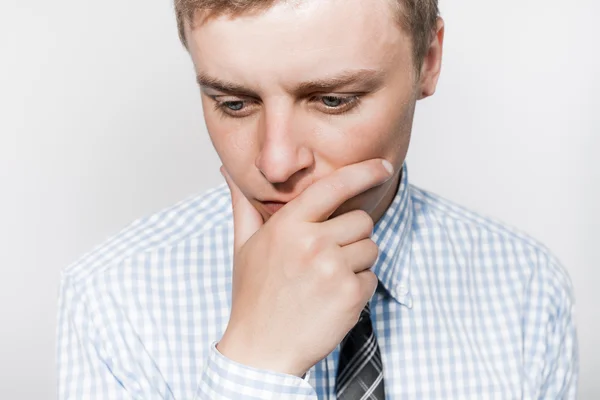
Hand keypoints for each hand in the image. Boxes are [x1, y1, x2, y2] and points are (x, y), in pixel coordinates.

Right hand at [217, 159, 393, 376]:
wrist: (261, 350)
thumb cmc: (253, 296)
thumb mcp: (243, 246)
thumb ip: (244, 205)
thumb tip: (229, 170)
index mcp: (288, 226)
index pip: (334, 186)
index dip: (363, 172)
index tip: (383, 166)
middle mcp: (312, 243)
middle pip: (362, 220)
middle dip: (351, 235)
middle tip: (326, 257)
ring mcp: (333, 269)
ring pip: (371, 248)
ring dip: (357, 262)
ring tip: (326, 280)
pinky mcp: (350, 295)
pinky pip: (372, 277)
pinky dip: (358, 288)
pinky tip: (332, 299)